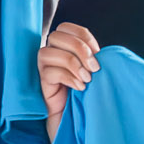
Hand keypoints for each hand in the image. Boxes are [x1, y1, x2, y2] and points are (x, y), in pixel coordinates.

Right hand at [39, 22, 99, 141]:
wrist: (76, 116)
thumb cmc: (85, 91)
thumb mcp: (91, 70)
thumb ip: (91, 56)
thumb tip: (102, 52)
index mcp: (62, 45)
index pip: (67, 27)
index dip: (83, 36)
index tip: (98, 52)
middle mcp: (50, 52)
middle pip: (58, 35)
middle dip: (79, 49)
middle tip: (94, 68)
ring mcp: (43, 67)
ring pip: (49, 51)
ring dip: (73, 63)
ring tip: (86, 79)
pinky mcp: (42, 82)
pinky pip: (50, 72)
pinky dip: (68, 77)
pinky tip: (79, 88)